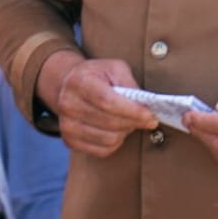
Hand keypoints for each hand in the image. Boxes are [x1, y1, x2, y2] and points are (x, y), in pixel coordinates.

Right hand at [34, 53, 156, 158]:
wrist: (67, 85)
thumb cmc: (95, 76)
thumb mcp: (113, 68)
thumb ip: (128, 83)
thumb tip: (143, 103)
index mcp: (79, 82)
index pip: (108, 102)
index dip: (132, 111)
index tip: (150, 115)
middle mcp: (68, 105)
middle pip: (110, 122)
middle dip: (134, 122)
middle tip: (147, 118)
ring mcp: (67, 125)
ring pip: (109, 139)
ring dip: (125, 132)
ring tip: (129, 121)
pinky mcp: (70, 141)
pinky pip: (103, 150)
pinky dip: (116, 142)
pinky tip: (117, 130)